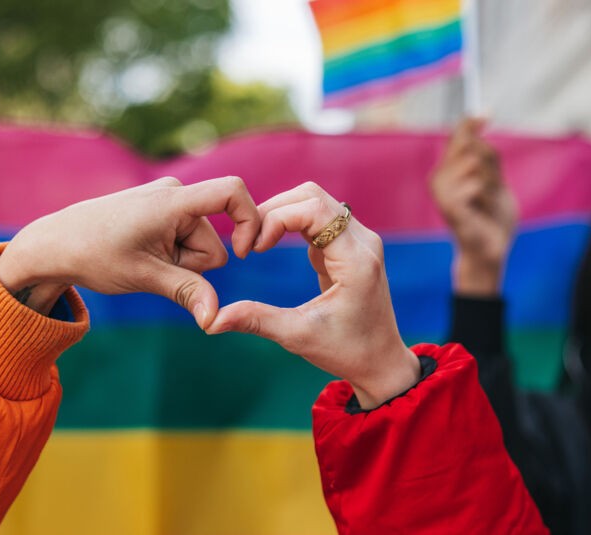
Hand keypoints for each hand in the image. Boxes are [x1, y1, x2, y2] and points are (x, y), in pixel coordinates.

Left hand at [0, 176, 260, 328]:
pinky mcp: (162, 210)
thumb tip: (214, 320)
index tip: (243, 253)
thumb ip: (186, 292)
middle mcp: (175, 193)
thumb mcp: (143, 276)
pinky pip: (185, 238)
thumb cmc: (94, 256)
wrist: (56, 244)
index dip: (250, 221)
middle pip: (214, 241)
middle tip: (152, 267)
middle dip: (193, 264)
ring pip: (199, 244)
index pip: (232, 192)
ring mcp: (168, 200)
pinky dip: (172, 255)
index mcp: (173, 201)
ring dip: (180, 262)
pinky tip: (143, 256)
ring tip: (143, 260)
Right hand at [206, 182, 420, 408]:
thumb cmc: (345, 351)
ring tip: (257, 243)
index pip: (314, 210)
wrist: (380, 361)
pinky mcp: (350, 245)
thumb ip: (256, 321)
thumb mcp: (297, 336)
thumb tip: (210, 322)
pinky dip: (290, 223)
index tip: (255, 250)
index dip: (276, 219)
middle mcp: (363, 241)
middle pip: (312, 196)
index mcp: (356, 260)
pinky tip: (270, 246)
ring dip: (281, 214)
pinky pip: (317, 217)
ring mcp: (359, 240)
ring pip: (314, 202)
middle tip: (249, 242)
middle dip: (273, 210)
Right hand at [430, 118, 515, 294]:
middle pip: (469, 145)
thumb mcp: (495, 180)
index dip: (471, 122)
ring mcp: (441, 191)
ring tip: (487, 202)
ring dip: (491, 183)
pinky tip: (482, 210)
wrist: (492, 250)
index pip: (456, 136)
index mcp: (448, 170)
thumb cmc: (493, 217)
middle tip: (493, 187)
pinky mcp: (447, 205)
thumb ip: (487, 154)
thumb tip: (481, 117)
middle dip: (490, 163)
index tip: (488, 113)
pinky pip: (476, 183)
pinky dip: (487, 196)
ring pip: (475, 163)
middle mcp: (439, 177)